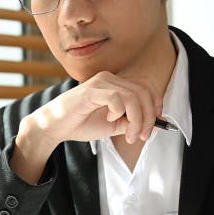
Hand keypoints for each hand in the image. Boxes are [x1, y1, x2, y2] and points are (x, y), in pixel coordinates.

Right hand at [25, 70, 163, 145]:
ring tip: (129, 135)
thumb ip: (132, 123)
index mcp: (116, 84)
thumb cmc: (80, 124)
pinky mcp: (92, 90)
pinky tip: (110, 119)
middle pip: (143, 92)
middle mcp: (110, 78)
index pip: (146, 88)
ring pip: (132, 96)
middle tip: (142, 136)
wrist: (55, 127)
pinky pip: (117, 98)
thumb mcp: (113, 126)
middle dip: (148, 117)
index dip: (156, 106)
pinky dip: (119, 112)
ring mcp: (101, 82)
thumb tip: (158, 125)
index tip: (156, 126)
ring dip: (136, 119)